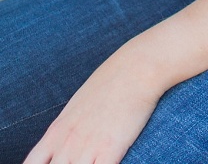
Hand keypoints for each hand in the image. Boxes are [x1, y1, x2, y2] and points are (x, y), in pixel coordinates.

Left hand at [23, 49, 164, 163]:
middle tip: (78, 160)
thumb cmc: (111, 82)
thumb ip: (67, 129)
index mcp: (57, 131)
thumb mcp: (78, 105)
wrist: (137, 67)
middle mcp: (67, 143)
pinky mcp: (110, 149)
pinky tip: (110, 162)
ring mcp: (87, 148)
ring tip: (93, 160)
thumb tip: (63, 145)